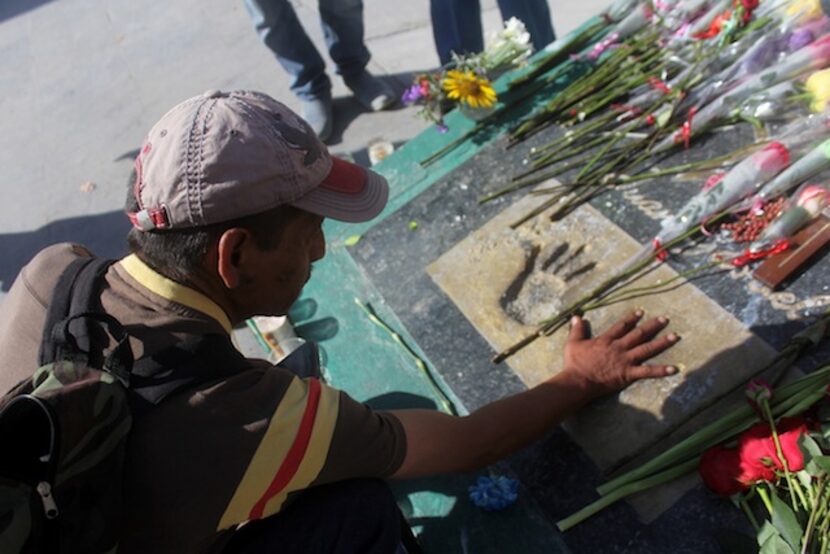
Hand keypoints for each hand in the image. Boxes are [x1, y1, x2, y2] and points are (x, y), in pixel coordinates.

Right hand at [561, 310, 678, 398]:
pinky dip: (661, 370)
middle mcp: (619, 347)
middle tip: (665, 319)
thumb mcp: (573, 343)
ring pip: (647, 349)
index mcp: (606, 340)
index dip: (632, 318)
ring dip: (662, 342)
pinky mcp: (629, 374)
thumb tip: (576, 316)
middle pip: (639, 334)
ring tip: (675, 337)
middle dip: (653, 326)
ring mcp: (626, 360)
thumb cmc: (574, 363)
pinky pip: (648, 372)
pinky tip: (674, 369)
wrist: (578, 381)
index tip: (641, 312)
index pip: (622, 326)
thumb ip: (576, 329)